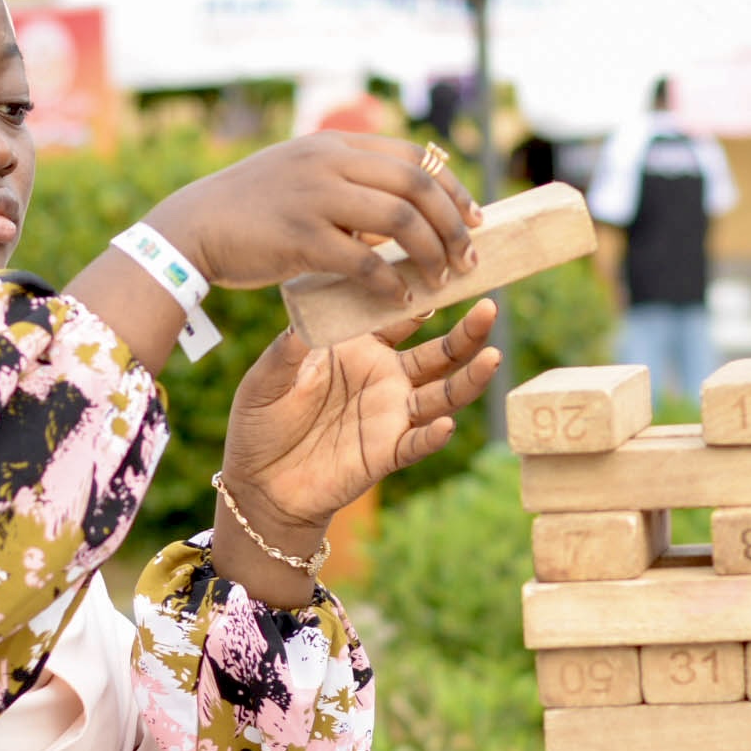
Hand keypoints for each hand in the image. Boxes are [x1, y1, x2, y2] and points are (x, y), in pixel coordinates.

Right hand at [148, 133, 479, 296]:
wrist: (192, 226)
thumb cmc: (251, 209)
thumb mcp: (302, 176)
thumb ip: (347, 182)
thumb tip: (402, 211)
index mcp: (336, 145)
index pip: (415, 156)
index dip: (453, 187)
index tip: (475, 217)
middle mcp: (329, 162)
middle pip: (417, 185)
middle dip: (453, 224)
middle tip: (469, 257)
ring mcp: (315, 197)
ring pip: (400, 219)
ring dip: (432, 252)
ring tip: (444, 278)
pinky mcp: (300, 236)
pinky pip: (363, 261)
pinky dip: (390, 282)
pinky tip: (401, 299)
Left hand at [219, 300, 501, 541]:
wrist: (258, 482)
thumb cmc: (262, 421)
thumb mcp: (268, 376)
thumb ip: (290, 346)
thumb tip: (306, 311)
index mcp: (360, 350)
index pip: (401, 316)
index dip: (422, 295)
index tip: (443, 268)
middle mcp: (385, 378)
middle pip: (439, 352)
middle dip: (467, 331)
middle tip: (489, 305)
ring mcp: (391, 415)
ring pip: (443, 393)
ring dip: (469, 378)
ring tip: (492, 357)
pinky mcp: (387, 453)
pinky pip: (417, 442)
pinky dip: (433, 434)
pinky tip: (446, 424)